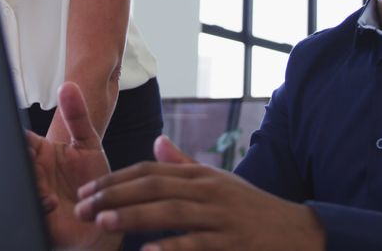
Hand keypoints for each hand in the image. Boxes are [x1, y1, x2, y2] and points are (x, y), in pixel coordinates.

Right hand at [27, 82, 119, 249]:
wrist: (104, 216)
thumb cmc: (93, 181)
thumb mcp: (88, 143)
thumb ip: (78, 115)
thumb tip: (68, 86)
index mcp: (40, 153)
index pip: (19, 137)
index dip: (14, 133)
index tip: (20, 133)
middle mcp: (33, 172)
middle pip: (15, 160)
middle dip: (17, 158)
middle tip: (29, 158)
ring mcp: (33, 194)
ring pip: (18, 183)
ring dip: (28, 182)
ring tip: (43, 184)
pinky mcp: (38, 217)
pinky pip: (29, 209)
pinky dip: (38, 204)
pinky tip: (50, 202)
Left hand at [74, 136, 325, 250]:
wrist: (299, 233)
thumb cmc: (252, 209)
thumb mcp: (219, 182)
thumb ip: (184, 164)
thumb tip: (156, 142)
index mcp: (201, 175)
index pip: (150, 171)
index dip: (116, 179)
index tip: (86, 190)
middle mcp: (208, 190)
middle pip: (153, 186)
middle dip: (114, 195)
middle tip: (81, 207)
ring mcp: (221, 216)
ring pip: (170, 212)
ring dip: (133, 215)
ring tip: (103, 222)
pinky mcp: (232, 243)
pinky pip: (197, 244)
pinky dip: (171, 248)